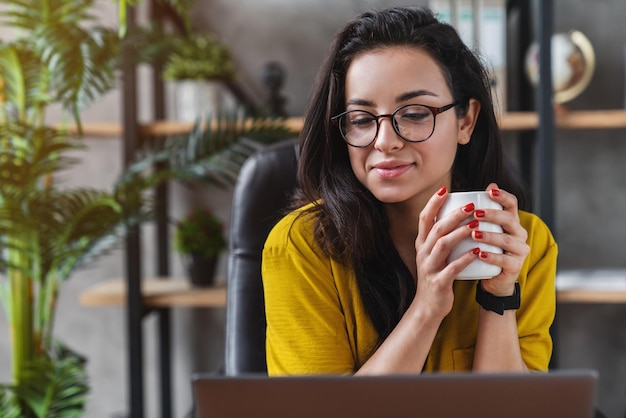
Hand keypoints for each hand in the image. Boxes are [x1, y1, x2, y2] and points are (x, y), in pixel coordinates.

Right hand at [412, 186, 480, 318]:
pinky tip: (477, 252)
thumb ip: (441, 237)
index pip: (424, 218)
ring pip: (443, 244)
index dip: (433, 203)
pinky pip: (452, 268)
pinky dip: (465, 259)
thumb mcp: (434, 255)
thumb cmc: (436, 277)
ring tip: (476, 224)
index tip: (445, 189)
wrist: (428, 307)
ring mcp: (429, 267)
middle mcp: (423, 253)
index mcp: (421, 244)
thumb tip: (457, 216)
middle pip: (436, 228)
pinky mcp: (439, 282)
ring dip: (460, 233)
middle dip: (453, 215)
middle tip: (471, 205)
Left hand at [473, 183, 529, 295]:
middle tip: (476, 213)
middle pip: (509, 219)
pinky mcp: (516, 266)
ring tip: (474, 234)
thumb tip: (466, 195)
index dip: (503, 196)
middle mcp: (519, 233)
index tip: (489, 191)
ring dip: (490, 236)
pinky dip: (492, 257)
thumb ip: (475, 215)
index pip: (512, 204)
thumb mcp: (480, 231)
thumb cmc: (483, 250)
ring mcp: (519, 250)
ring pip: (507, 240)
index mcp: (510, 222)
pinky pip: (505, 260)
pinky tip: (480, 254)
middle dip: (493, 215)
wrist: (491, 279)